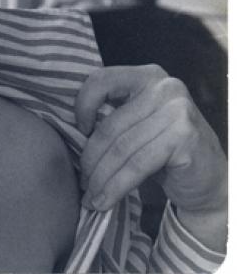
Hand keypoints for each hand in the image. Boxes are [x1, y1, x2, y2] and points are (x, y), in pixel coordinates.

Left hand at [76, 65, 226, 247]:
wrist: (210, 179)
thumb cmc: (164, 150)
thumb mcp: (136, 123)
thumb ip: (112, 114)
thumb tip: (67, 128)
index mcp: (147, 76)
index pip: (102, 80)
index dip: (82, 106)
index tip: (78, 132)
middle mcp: (165, 87)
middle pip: (110, 125)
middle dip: (91, 158)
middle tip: (81, 181)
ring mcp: (178, 111)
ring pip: (121, 148)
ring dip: (101, 177)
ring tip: (90, 196)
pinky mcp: (184, 138)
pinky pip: (137, 164)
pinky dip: (116, 186)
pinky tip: (105, 200)